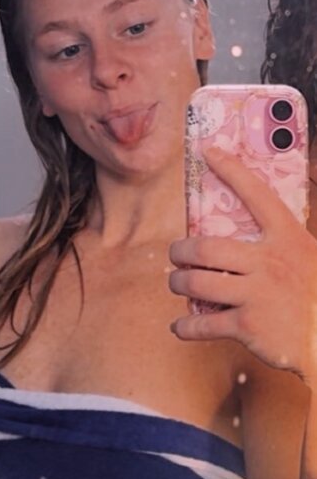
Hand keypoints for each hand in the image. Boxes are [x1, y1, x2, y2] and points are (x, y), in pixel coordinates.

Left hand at [169, 147, 316, 383]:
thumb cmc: (316, 297)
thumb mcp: (308, 257)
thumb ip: (284, 242)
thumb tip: (264, 224)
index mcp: (288, 238)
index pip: (257, 194)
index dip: (231, 170)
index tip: (209, 152)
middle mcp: (270, 261)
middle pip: (206, 248)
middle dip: (181, 251)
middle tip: (176, 255)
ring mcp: (258, 294)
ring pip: (197, 283)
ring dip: (178, 284)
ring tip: (177, 284)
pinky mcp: (248, 325)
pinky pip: (203, 323)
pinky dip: (186, 327)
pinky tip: (181, 326)